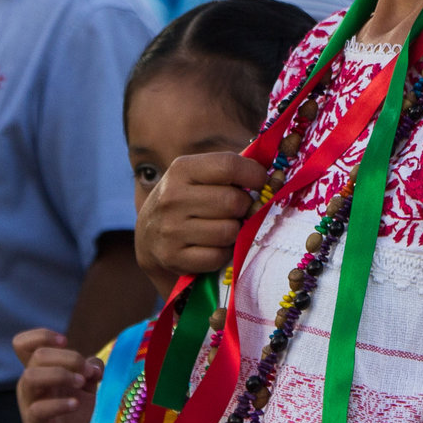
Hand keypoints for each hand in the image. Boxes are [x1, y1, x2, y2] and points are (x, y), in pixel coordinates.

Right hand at [14, 328, 101, 422]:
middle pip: (38, 355)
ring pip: (31, 377)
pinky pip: (39, 409)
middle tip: (86, 374)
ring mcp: (29, 403)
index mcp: (39, 371)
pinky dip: (60, 404)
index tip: (64, 342)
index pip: (22, 343)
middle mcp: (29, 384)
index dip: (41, 335)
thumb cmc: (69, 417)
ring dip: (61, 375)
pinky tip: (75, 404)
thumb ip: (91, 370)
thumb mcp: (86, 389)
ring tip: (80, 384)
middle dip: (69, 357)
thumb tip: (93, 364)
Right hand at [138, 152, 266, 280]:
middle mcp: (172, 197)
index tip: (261, 182)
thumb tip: (274, 173)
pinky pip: (217, 256)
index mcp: (182, 169)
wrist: (149, 233)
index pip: (229, 165)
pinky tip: (213, 245)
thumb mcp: (200, 175)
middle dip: (244, 208)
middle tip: (238, 210)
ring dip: (234, 232)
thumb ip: (232, 169)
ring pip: (228, 231)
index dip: (254, 175)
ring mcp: (170, 228)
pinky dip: (222, 253)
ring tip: (224, 227)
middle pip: (233, 202)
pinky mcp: (172, 256)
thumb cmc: (188, 198)